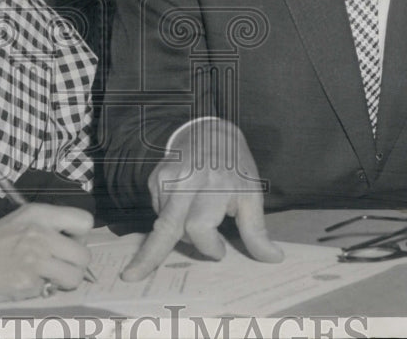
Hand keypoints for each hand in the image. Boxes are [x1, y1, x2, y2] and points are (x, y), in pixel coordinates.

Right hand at [0, 203, 92, 301]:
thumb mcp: (21, 221)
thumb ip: (50, 226)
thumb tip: (77, 244)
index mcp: (39, 214)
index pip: (85, 221)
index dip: (81, 237)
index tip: (68, 244)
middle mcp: (40, 233)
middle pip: (84, 255)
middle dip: (75, 265)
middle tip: (58, 267)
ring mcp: (34, 258)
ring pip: (75, 277)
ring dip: (64, 282)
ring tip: (47, 279)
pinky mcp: (27, 283)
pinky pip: (51, 291)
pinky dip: (42, 291)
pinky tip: (26, 285)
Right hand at [121, 119, 282, 280]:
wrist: (211, 132)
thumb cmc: (235, 167)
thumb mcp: (251, 194)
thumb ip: (256, 230)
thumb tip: (274, 259)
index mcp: (216, 185)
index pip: (200, 227)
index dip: (209, 246)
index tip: (219, 251)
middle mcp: (187, 181)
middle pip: (167, 227)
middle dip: (149, 254)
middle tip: (131, 275)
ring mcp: (167, 177)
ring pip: (164, 222)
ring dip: (178, 233)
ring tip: (195, 217)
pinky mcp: (155, 177)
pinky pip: (158, 211)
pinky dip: (170, 218)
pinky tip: (184, 206)